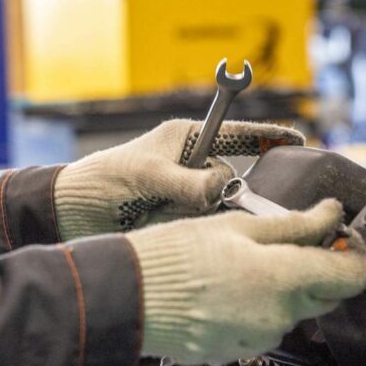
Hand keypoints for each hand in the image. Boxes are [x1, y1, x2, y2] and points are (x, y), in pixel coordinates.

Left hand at [54, 119, 302, 239]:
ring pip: (218, 207)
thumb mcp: (146, 175)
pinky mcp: (179, 220)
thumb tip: (223, 190)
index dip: (267, 139)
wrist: (68, 215)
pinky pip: (203, 226)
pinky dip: (192, 229)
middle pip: (229, 180)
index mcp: (185, 140)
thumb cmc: (102, 181)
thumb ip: (189, 182)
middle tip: (188, 200)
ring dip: (197, 214)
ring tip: (160, 212)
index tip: (297, 141)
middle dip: (215, 194)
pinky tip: (167, 226)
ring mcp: (186, 195)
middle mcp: (190, 166)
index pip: (236, 136)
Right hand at [126, 199, 365, 364]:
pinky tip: (230, 286)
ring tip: (247, 260)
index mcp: (285, 278)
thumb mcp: (239, 225)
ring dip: (286, 287)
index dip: (357, 253)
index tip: (344, 236)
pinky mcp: (240, 350)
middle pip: (328, 295)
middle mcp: (281, 316)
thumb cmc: (176, 255)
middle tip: (297, 240)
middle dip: (322, 267)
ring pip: (294, 311)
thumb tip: (332, 215)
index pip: (353, 276)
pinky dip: (259, 306)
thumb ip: (295, 225)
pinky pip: (265, 326)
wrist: (131, 297)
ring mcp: (261, 338)